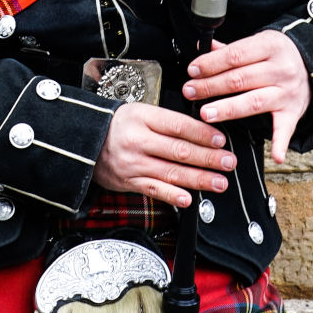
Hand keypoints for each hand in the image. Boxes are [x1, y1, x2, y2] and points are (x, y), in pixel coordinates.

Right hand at [94, 102, 235, 206]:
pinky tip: (188, 200)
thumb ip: (168, 122)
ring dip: (198, 179)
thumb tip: (202, 132)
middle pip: (178, 150)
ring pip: (170, 173)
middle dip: (208, 158)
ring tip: (219, 182)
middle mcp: (138, 141)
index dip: (202, 134)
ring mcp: (133, 163)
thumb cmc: (117, 125)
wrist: (84, 141)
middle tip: (228, 162)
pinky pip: (153, 190)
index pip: (178, 126)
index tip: (220, 140)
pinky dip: (172, 196)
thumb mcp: (140, 112)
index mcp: (142, 118)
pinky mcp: (129, 182)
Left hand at [181, 29, 310, 164]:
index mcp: (270, 46)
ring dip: (228, 109)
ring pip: (253, 101)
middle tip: (190, 92)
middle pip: (240, 79)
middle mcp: (281, 69)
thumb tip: (202, 45)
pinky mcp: (293, 112)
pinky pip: (286, 129)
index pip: (235, 55)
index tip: (192, 71)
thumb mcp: (258, 44)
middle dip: (211, 86)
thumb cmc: (276, 56)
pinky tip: (275, 156)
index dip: (211, 64)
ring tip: (205, 114)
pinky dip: (281, 143)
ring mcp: (287, 92)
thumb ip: (230, 49)